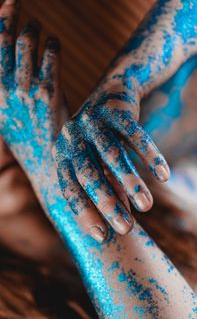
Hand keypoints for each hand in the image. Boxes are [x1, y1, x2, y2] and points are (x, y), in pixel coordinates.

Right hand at [0, 0, 66, 196]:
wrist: (46, 162)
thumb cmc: (28, 137)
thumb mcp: (6, 113)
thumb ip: (4, 88)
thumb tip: (9, 61)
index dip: (0, 19)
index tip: (8, 3)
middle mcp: (7, 87)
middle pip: (7, 39)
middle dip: (14, 17)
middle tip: (22, 10)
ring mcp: (28, 89)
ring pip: (28, 43)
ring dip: (34, 29)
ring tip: (38, 27)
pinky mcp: (50, 93)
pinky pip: (51, 56)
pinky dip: (52, 45)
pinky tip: (54, 44)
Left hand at [54, 0, 196, 241]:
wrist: (113, 92)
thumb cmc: (102, 136)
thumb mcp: (94, 159)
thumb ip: (100, 185)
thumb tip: (113, 220)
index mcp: (61, 152)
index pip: (67, 188)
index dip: (82, 212)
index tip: (100, 237)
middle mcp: (71, 136)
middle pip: (87, 174)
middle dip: (106, 203)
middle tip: (126, 229)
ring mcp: (91, 119)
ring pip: (111, 155)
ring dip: (130, 181)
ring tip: (146, 207)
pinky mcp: (113, 107)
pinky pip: (133, 134)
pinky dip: (149, 155)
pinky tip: (164, 175)